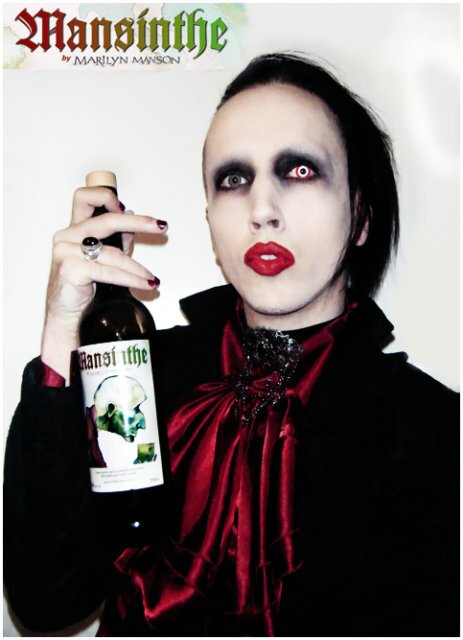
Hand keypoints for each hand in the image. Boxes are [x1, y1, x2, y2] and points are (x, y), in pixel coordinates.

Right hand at [41, 186, 166, 381]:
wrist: (68, 316)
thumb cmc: (83, 287)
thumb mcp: (104, 258)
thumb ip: (117, 238)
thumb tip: (133, 215)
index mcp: (75, 228)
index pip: (84, 197)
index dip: (106, 196)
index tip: (127, 206)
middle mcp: (67, 236)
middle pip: (104, 219)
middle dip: (137, 223)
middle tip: (160, 227)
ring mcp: (65, 251)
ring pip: (111, 252)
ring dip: (137, 267)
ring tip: (153, 278)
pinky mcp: (69, 269)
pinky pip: (106, 270)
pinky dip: (129, 278)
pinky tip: (144, 284)